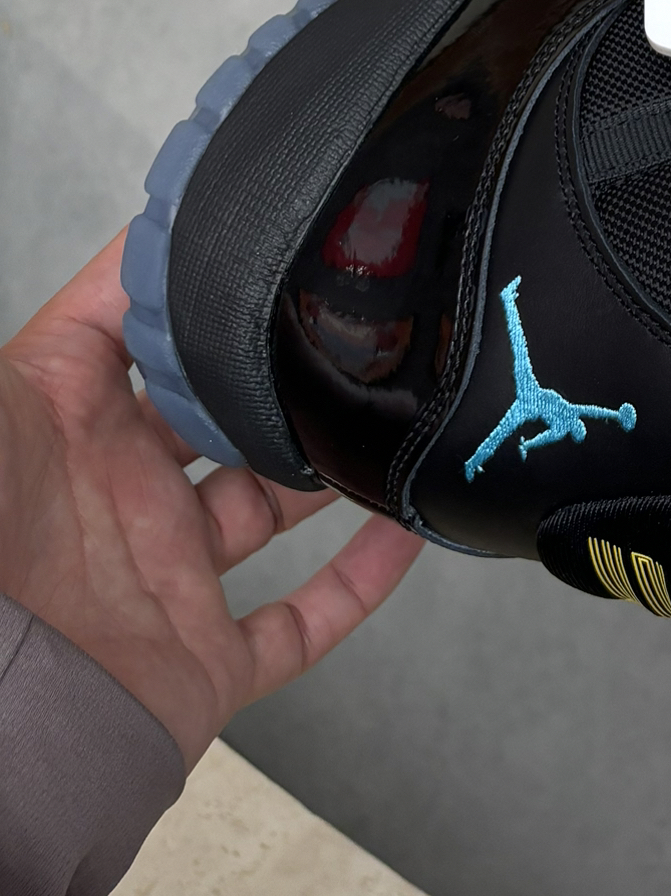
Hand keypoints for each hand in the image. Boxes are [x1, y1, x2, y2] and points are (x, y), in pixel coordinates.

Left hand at [0, 228, 421, 765]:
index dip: (194, 295)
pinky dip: (361, 580)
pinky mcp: (204, 662)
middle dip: (274, 373)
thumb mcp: (11, 396)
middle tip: (343, 323)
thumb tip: (151, 232)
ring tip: (387, 408)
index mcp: (68, 432)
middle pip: (220, 417)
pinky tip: (405, 529)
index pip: (140, 340)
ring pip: (272, 506)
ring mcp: (166, 581)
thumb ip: (84, 309)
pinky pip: (302, 620)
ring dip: (330, 464)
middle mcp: (121, 500)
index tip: (262, 243)